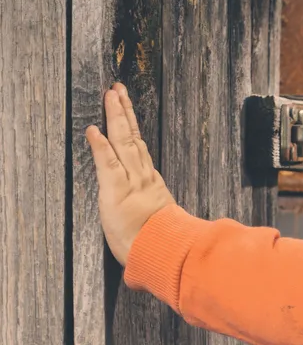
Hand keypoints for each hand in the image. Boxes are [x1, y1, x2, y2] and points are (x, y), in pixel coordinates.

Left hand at [85, 84, 174, 265]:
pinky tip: (94, 130)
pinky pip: (108, 164)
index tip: (126, 109)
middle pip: (133, 138)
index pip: (140, 150)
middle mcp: (142, 178)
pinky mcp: (117, 191)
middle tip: (117, 89)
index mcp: (151, 186)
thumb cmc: (162, 246)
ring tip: (110, 96)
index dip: (132, 128)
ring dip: (115, 118)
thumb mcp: (161, 226)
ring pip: (123, 143)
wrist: (166, 255)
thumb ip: (157, 215)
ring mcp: (131, 182)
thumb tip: (159, 222)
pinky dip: (100, 146)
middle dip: (124, 112)